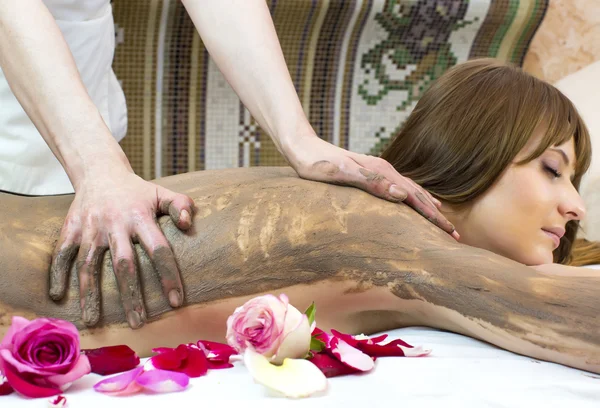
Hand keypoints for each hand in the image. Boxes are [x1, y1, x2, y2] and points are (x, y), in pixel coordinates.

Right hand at [48, 169, 194, 328]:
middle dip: (131, 296)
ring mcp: (90, 227)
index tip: (176, 301)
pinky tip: (58, 296)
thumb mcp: (162, 193)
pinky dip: (57, 274)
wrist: (100, 171)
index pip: (159, 249)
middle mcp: (114, 223)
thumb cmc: (137, 191)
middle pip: (124, 265)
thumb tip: (188, 225)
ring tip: (93, 321)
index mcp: (141, 216)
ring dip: (90, 294)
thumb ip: (181, 206)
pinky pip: (62, 254)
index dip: (168, 276)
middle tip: (138, 323)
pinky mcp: (70, 228)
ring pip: (89, 265)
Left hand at [284, 134, 458, 239]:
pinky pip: (399, 187)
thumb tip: (402, 195)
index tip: (451, 233)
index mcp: (381, 173)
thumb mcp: (342, 174)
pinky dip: (413, 196)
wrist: (303, 148)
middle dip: (437, 216)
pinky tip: (413, 200)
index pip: (415, 198)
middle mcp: (384, 171)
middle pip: (418, 195)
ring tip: (442, 220)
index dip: (434, 217)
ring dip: (428, 206)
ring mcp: (378, 171)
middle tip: (454, 235)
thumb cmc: (318, 164)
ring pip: (411, 190)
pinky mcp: (371, 173)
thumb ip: (372, 182)